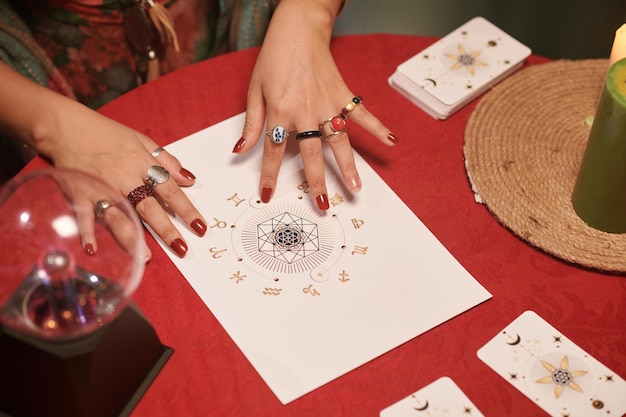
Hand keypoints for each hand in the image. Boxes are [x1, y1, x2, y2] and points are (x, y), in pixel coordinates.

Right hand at [47, 110, 206, 259]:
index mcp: (141, 164)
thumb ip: (166, 161)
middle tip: (181, 248)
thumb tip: (189, 179)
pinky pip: (84, 216)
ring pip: (119, 217)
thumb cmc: (105, 133)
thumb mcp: (141, 140)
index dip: (186, 209)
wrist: (66, 126)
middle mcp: (123, 179)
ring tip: (146, 258)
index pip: (170, 190)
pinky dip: (87, 232)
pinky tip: (94, 249)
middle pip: (148, 208)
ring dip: (132, 238)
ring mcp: (100, 188)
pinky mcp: (78, 194)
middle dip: (166, 230)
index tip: (199, 227)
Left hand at [232, 0, 397, 209]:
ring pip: (339, 142)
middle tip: (322, 204)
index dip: (269, 175)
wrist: (298, 28)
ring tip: (356, 188)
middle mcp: (305, 112)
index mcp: (280, 112)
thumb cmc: (274, 57)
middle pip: (310, 155)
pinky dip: (377, 127)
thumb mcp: (255, 90)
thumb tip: (240, 150)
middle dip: (316, 182)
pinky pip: (362, 114)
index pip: (273, 151)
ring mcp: (327, 104)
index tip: (268, 195)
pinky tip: (391, 141)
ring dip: (348, 166)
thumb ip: (252, 123)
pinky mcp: (343, 94)